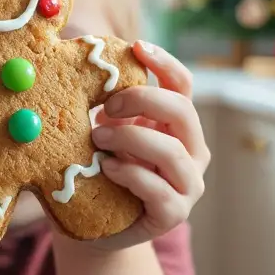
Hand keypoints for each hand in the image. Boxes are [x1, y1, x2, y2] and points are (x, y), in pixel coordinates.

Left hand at [68, 41, 209, 251]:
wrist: (93, 227)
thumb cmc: (98, 169)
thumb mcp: (104, 130)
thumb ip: (106, 105)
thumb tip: (83, 66)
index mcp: (176, 124)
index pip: (181, 84)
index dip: (164, 62)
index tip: (136, 47)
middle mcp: (191, 151)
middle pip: (182, 111)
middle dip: (142, 100)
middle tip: (105, 106)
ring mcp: (187, 184)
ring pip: (172, 152)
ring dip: (131, 139)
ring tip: (98, 138)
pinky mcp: (173, 214)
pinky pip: (159, 190)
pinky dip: (131, 175)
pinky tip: (106, 168)